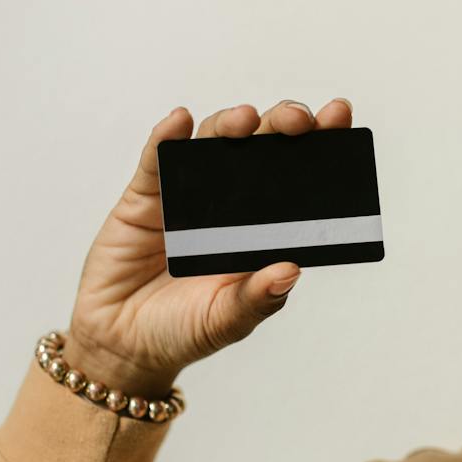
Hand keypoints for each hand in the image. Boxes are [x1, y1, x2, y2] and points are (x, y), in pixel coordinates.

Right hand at [65, 97, 354, 398]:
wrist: (122, 344)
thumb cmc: (181, 331)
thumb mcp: (226, 321)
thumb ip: (257, 299)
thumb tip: (291, 270)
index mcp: (263, 230)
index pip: (300, 179)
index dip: (320, 144)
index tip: (339, 116)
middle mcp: (231, 204)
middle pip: (261, 147)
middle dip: (282, 124)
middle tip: (296, 121)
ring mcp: (188, 195)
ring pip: (213, 143)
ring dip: (230, 124)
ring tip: (243, 121)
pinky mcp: (145, 195)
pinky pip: (156, 159)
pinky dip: (167, 137)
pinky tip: (179, 123)